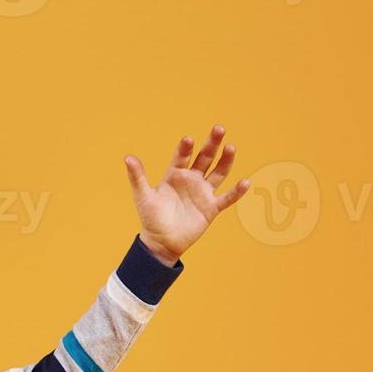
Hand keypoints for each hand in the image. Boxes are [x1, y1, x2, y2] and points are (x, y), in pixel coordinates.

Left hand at [124, 124, 249, 265]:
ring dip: (226, 160)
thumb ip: (137, 177)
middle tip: (219, 129)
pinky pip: (227, 198)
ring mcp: (203, 192)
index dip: (185, 148)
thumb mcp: (143, 196)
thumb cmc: (151, 218)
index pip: (182, 156)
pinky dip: (236, 191)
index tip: (188, 140)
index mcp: (175, 174)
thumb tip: (127, 158)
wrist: (161, 242)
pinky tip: (245, 182)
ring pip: (219, 172)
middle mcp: (191, 180)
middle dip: (212, 143)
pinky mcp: (211, 208)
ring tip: (231, 147)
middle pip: (205, 158)